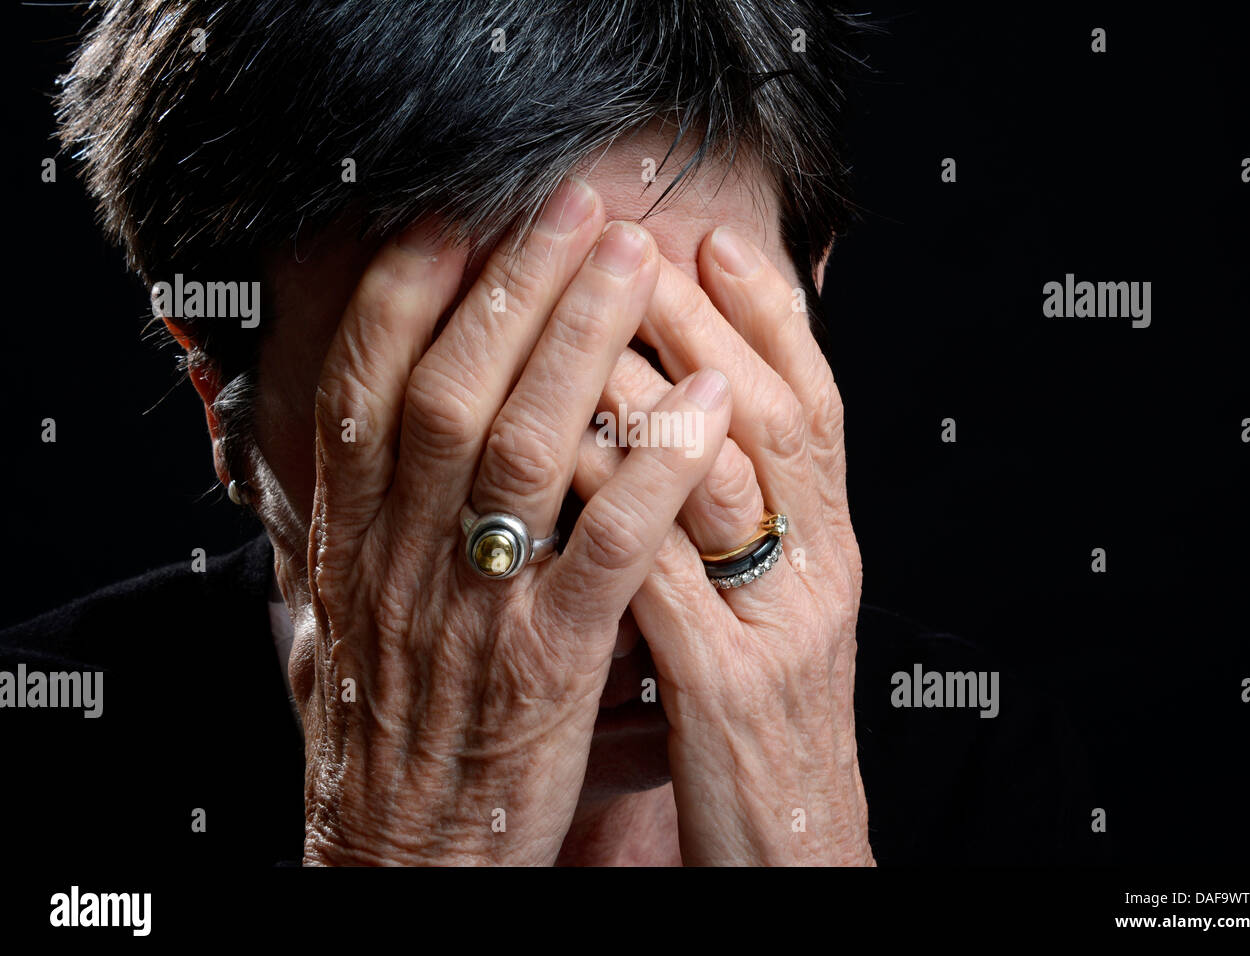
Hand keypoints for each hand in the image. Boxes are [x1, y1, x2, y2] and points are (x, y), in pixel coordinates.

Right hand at [293, 178, 731, 864]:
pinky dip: (655, 469)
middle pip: (452, 389)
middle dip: (516, 285)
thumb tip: (366, 423)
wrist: (403, 856)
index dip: (406, 291)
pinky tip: (704, 404)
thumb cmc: (392, 726)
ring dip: (584, 345)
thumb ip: (363, 518)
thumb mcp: (343, 615)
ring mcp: (474, 608)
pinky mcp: (547, 666)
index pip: (362, 387)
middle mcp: (400, 557)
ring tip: (637, 261)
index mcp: (351, 539)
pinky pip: (605, 552)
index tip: (459, 216)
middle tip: (579, 204)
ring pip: (523, 451)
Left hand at [573, 227, 871, 864]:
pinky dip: (612, 493)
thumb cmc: (766, 728)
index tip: (714, 241)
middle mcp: (820, 571)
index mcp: (830, 549)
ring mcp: (776, 626)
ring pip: (719, 477)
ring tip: (590, 305)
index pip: (815, 407)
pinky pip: (658, 567)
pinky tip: (562, 436)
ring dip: (653, 384)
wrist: (795, 851)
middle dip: (706, 320)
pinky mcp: (724, 687)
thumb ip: (735, 524)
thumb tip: (688, 434)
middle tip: (640, 240)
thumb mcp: (770, 609)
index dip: (770, 318)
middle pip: (771, 416)